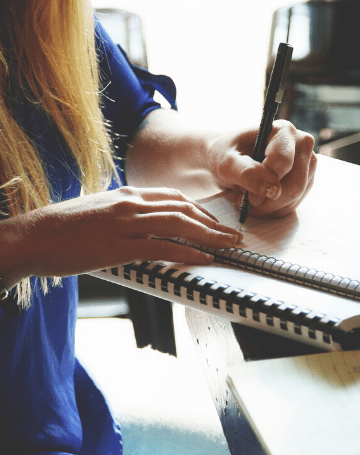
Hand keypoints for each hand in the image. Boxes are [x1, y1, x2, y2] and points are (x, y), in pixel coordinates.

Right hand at [0, 187, 242, 287]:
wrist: (31, 236)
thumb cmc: (62, 228)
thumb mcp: (99, 211)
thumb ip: (124, 213)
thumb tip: (144, 225)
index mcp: (126, 194)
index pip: (174, 197)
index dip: (200, 210)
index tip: (214, 222)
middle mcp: (130, 203)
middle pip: (183, 209)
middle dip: (213, 223)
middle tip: (233, 235)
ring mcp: (125, 223)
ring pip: (179, 225)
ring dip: (210, 236)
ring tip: (229, 246)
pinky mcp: (119, 245)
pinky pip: (162, 247)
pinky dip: (188, 253)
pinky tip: (204, 259)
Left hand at [211, 120, 316, 218]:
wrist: (228, 159)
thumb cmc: (226, 155)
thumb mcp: (226, 162)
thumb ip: (247, 173)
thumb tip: (273, 190)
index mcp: (283, 131)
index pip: (284, 162)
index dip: (265, 182)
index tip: (247, 195)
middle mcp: (301, 144)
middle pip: (295, 184)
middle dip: (269, 200)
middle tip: (247, 202)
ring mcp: (307, 164)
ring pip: (296, 197)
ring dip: (269, 206)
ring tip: (248, 200)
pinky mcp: (306, 181)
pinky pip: (294, 204)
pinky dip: (273, 210)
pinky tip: (259, 202)